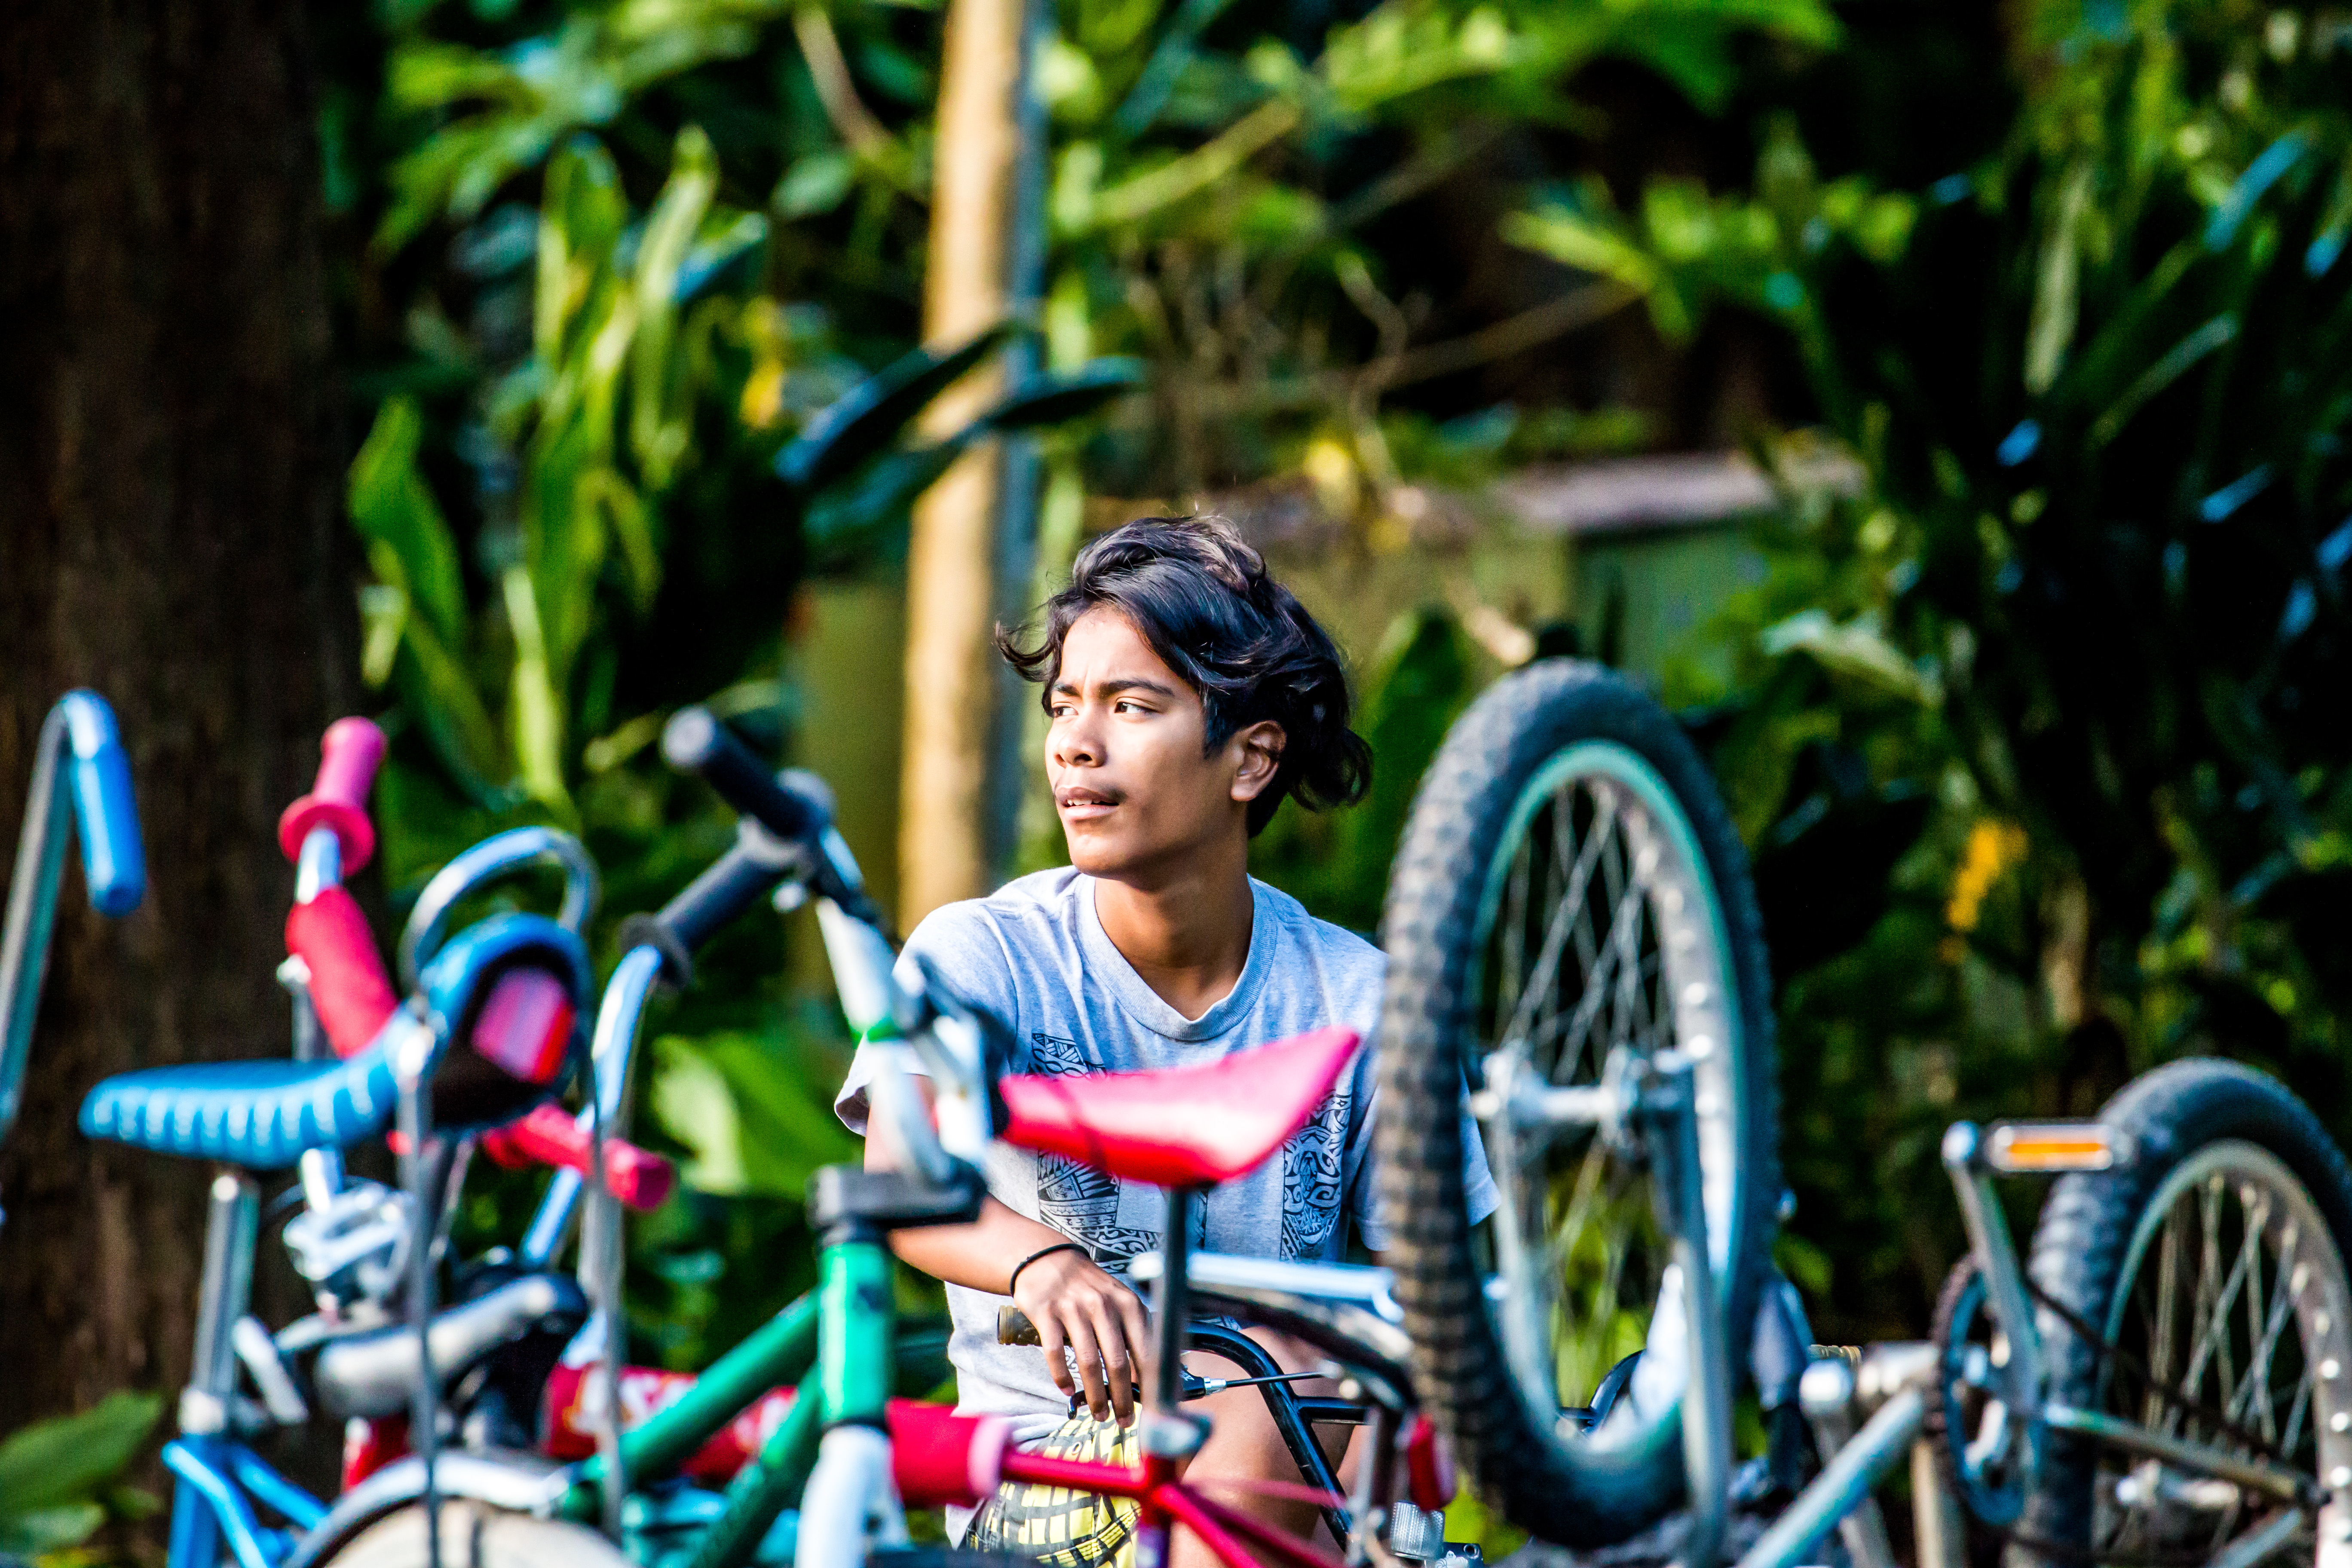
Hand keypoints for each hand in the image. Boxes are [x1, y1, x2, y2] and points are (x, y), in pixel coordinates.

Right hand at [1011, 1246, 1151, 1423]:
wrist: (1048, 1260)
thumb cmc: (1090, 1289)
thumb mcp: (1119, 1302)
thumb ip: (1134, 1334)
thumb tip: (1153, 1377)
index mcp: (1128, 1304)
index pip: (1147, 1351)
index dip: (1151, 1384)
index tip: (1153, 1409)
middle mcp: (1103, 1305)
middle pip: (1118, 1362)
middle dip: (1123, 1398)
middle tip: (1123, 1420)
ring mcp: (1073, 1307)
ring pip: (1088, 1362)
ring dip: (1095, 1395)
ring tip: (1099, 1413)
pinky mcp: (1046, 1312)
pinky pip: (1055, 1352)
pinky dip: (1061, 1375)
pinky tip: (1066, 1389)